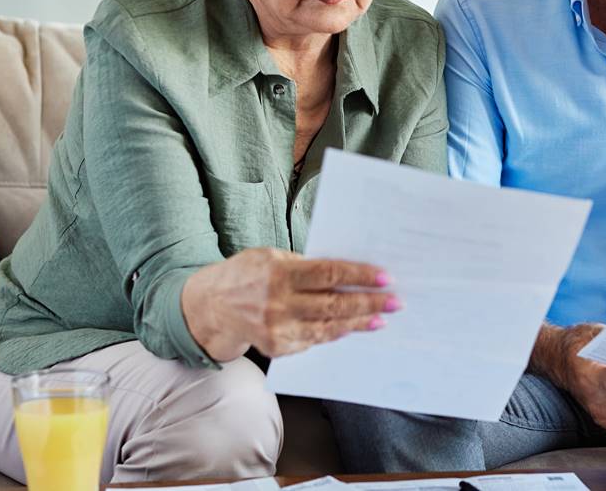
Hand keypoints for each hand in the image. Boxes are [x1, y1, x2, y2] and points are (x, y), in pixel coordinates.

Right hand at [181, 247, 397, 361]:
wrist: (210, 306)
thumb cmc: (245, 274)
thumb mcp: (270, 257)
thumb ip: (303, 265)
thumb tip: (343, 270)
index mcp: (278, 273)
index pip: (328, 274)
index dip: (359, 276)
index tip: (385, 277)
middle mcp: (277, 303)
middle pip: (333, 304)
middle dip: (368, 303)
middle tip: (394, 301)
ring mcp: (277, 329)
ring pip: (328, 327)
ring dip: (358, 323)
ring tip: (381, 319)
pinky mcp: (277, 347)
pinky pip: (314, 340)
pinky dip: (335, 334)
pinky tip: (352, 328)